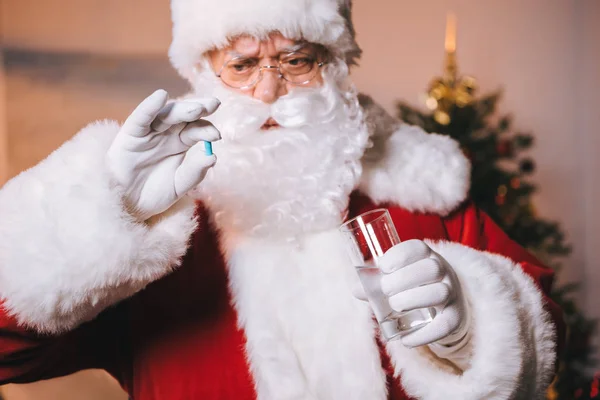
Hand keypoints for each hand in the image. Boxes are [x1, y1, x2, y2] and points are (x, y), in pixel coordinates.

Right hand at [106, 90, 220, 220]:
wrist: (127, 205)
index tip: (216, 135)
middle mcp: (166, 133)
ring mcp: (149, 132)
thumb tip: (213, 157)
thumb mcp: (179, 185)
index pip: (197, 129)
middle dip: (200, 108)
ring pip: (166, 114)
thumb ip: (194, 172)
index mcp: (181, 142)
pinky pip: (140, 118)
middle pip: (185, 115)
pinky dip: (149, 106)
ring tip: (197, 108)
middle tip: (214, 105)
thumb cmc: (153, 194)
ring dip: (182, 108)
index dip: (207, 129)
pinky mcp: (131, 134)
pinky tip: (160, 96)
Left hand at [378, 240, 468, 347]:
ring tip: (394, 306)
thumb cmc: (415, 287)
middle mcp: (443, 272)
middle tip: (385, 289)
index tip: (383, 266)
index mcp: (426, 257)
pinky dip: (424, 334)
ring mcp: (452, 294)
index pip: (418, 248)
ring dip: (414, 299)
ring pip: (440, 292)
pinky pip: (445, 325)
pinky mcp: (455, 317)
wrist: (446, 306)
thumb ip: (377, 283)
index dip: (400, 255)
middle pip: (431, 268)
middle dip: (403, 279)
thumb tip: (356, 289)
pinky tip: (405, 339)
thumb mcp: (399, 279)